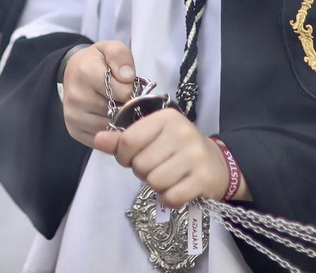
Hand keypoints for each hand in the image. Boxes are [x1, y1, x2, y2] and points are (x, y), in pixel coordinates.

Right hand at [61, 40, 134, 147]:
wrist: (73, 72)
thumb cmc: (97, 61)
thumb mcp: (110, 48)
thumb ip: (121, 56)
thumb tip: (127, 78)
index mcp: (86, 73)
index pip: (124, 92)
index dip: (132, 90)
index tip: (129, 85)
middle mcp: (76, 96)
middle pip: (118, 112)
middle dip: (127, 107)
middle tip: (125, 99)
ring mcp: (74, 116)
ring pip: (111, 128)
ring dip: (119, 121)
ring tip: (117, 108)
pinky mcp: (74, 131)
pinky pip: (102, 139)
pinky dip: (110, 132)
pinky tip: (109, 118)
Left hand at [92, 109, 248, 207]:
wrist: (217, 163)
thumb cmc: (177, 148)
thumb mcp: (152, 137)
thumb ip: (123, 139)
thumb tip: (98, 140)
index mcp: (166, 118)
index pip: (129, 140)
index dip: (124, 155)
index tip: (134, 157)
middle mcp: (181, 133)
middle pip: (141, 164)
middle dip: (142, 172)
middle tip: (156, 167)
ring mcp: (194, 156)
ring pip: (154, 181)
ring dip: (156, 186)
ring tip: (167, 177)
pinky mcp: (203, 179)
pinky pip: (170, 197)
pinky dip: (168, 198)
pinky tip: (175, 190)